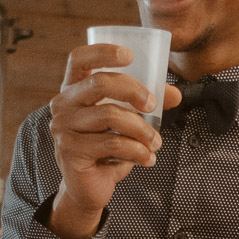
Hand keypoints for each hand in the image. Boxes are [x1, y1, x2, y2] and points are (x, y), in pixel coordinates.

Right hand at [45, 45, 181, 238]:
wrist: (89, 187)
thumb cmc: (106, 148)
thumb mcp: (126, 120)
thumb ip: (145, 103)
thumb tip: (175, 95)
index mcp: (73, 89)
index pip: (79, 58)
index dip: (102, 51)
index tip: (130, 55)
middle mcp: (62, 104)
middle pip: (99, 83)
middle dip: (134, 91)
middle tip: (153, 105)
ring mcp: (63, 128)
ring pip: (110, 115)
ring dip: (142, 130)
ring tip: (156, 143)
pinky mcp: (70, 151)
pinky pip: (112, 144)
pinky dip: (137, 151)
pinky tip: (147, 158)